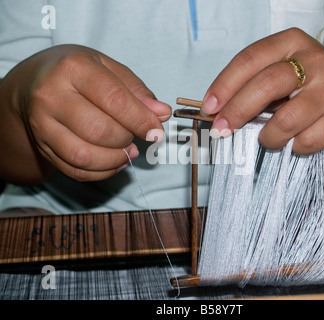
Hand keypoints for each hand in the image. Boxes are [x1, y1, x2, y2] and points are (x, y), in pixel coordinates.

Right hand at [5, 44, 170, 181]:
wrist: (34, 83)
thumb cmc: (79, 74)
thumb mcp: (109, 69)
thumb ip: (137, 91)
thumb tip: (162, 114)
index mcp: (73, 67)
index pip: (114, 99)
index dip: (141, 120)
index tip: (156, 131)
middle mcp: (51, 95)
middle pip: (100, 130)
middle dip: (127, 138)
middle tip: (135, 134)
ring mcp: (42, 124)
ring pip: (84, 156)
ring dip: (115, 160)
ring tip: (127, 151)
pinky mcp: (42, 146)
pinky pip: (75, 170)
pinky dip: (101, 172)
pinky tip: (114, 162)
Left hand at [201, 28, 323, 153]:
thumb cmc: (304, 84)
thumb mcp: (278, 71)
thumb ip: (249, 85)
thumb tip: (216, 112)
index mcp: (290, 42)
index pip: (249, 60)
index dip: (224, 85)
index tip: (209, 108)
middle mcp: (312, 61)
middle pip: (265, 85)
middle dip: (237, 111)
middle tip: (221, 129)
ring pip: (285, 121)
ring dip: (267, 137)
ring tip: (267, 138)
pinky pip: (306, 141)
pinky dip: (292, 147)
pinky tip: (294, 140)